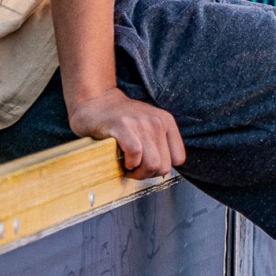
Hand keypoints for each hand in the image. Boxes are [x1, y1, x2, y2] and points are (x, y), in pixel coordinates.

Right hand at [67, 88, 184, 178]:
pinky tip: (122, 160)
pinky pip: (135, 154)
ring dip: (137, 172)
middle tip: (134, 169)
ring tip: (128, 166)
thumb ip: (159, 143)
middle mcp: (157, 121)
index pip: (178, 158)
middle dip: (148, 174)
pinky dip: (129, 163)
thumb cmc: (121, 120)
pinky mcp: (123, 126)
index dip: (162, 168)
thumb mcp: (149, 125)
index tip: (147, 166)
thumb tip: (162, 170)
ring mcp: (141, 123)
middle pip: (165, 166)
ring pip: (152, 163)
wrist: (96, 101)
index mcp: (167, 121)